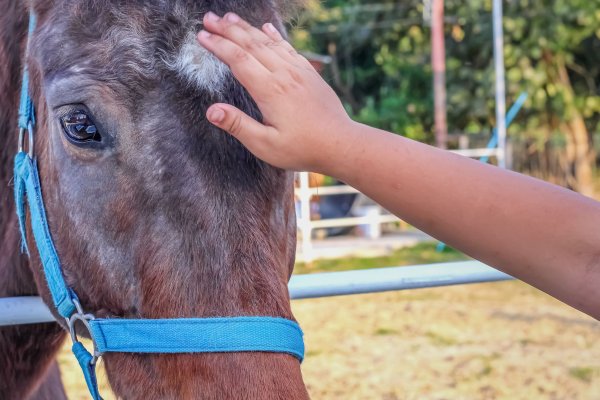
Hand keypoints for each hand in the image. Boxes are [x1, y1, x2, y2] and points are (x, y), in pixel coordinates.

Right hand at [197, 12, 354, 171]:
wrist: (341, 144)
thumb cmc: (302, 149)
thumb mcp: (265, 145)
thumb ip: (238, 126)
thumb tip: (211, 111)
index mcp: (270, 90)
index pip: (238, 60)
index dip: (218, 46)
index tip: (201, 36)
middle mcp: (284, 74)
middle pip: (251, 44)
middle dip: (227, 29)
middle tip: (208, 18)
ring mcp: (299, 71)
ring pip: (268, 42)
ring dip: (247, 28)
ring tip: (229, 18)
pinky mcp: (310, 74)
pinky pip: (288, 47)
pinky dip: (274, 35)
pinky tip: (267, 28)